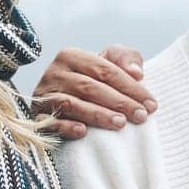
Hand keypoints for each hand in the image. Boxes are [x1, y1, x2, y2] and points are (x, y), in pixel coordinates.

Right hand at [32, 44, 155, 138]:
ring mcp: (44, 96)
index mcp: (71, 56)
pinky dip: (66, 126)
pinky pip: (50, 122)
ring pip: (72, 104)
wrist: (61, 102)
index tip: (152, 104)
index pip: (105, 70)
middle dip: (119, 102)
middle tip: (141, 117)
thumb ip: (125, 58)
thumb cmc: (92, 81)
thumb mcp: (109, 64)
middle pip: (90, 87)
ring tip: (120, 124)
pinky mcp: (37, 117)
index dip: (131, 87)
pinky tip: (83, 132)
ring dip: (97, 115)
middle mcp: (54, 73)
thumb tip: (136, 73)